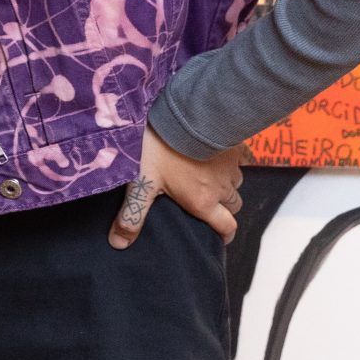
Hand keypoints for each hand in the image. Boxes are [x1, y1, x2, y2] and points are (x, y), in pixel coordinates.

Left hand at [109, 126, 245, 248]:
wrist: (184, 115)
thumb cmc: (161, 150)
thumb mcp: (141, 184)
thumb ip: (133, 214)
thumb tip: (119, 244)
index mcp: (203, 201)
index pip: (226, 227)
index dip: (224, 234)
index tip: (219, 236)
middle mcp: (222, 187)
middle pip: (233, 206)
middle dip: (224, 208)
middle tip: (207, 204)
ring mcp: (231, 166)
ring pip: (236, 183)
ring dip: (225, 184)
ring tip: (206, 178)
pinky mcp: (235, 147)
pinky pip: (240, 160)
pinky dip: (229, 162)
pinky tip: (214, 156)